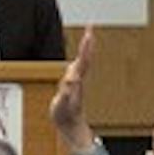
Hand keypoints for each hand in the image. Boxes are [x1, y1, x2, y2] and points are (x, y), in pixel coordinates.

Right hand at [48, 27, 96, 153]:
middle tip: (90, 28)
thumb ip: (67, 93)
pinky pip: (78, 67)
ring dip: (85, 48)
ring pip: (83, 61)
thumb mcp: (63, 106)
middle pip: (84, 57)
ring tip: (89, 35)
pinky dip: (81, 57)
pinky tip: (81, 54)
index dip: (85, 47)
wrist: (71, 126)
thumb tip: (72, 79)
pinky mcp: (73, 84)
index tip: (89, 34)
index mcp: (77, 81)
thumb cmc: (66, 117)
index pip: (83, 60)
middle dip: (87, 43)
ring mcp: (77, 81)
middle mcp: (79, 78)